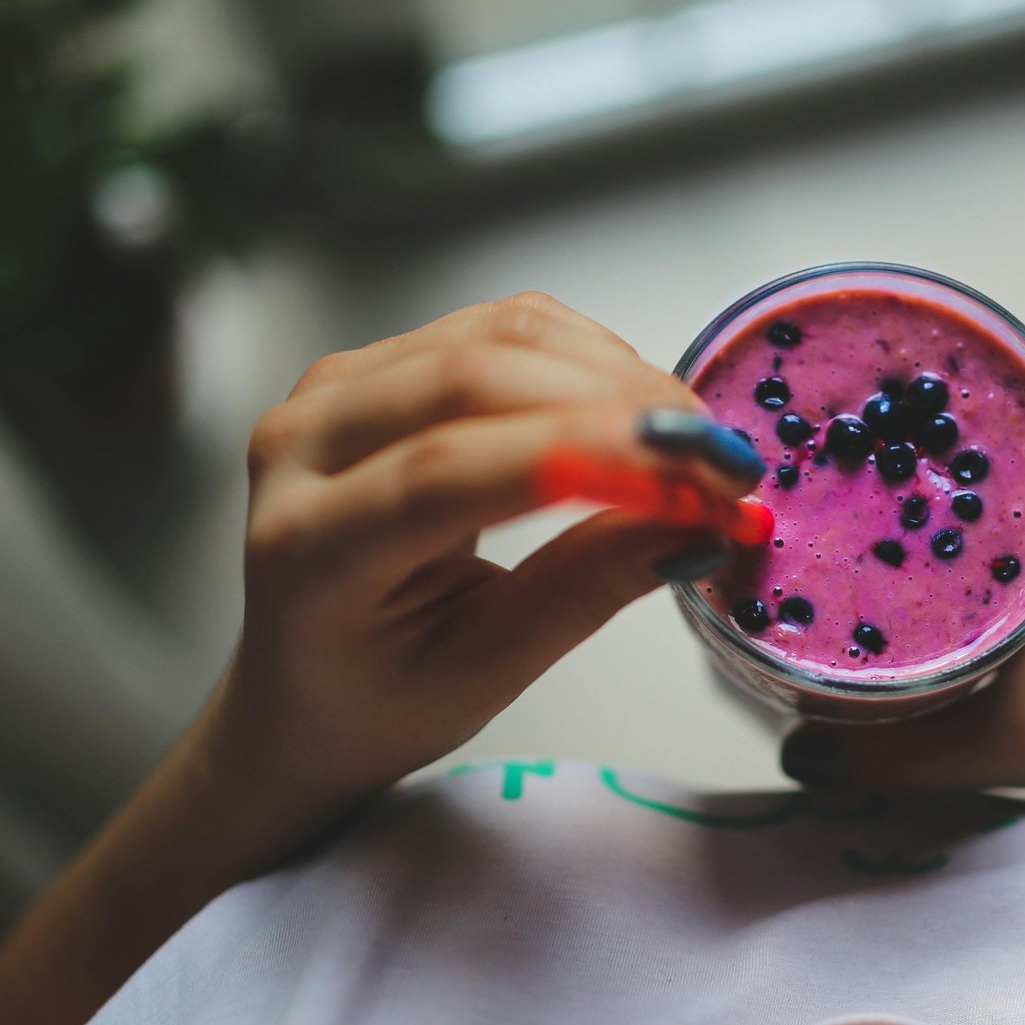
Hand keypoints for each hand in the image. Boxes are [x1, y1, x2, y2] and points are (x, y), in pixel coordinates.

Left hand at [218, 292, 763, 800]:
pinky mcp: (380, 363)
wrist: (303, 687)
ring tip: (696, 447)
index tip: (697, 483)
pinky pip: (501, 328)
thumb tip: (700, 524)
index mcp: (306, 545)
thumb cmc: (379, 697)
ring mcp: (336, 389)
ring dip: (619, 377)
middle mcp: (301, 443)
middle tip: (723, 467)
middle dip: (621, 410)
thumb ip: (588, 588)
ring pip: (499, 335)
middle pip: (475, 379)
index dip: (584, 459)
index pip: (446, 472)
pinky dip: (591, 360)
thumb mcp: (487, 672)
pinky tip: (642, 414)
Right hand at [781, 453, 1024, 901]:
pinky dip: (921, 540)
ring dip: (891, 500)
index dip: (879, 416)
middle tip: (785, 482)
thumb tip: (800, 754)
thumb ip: (907, 753)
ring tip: (807, 514)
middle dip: (867, 460)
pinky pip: (969, 523)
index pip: (961, 414)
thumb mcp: (1022, 737)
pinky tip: (866, 567)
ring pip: (954, 484)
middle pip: (946, 444)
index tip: (806, 428)